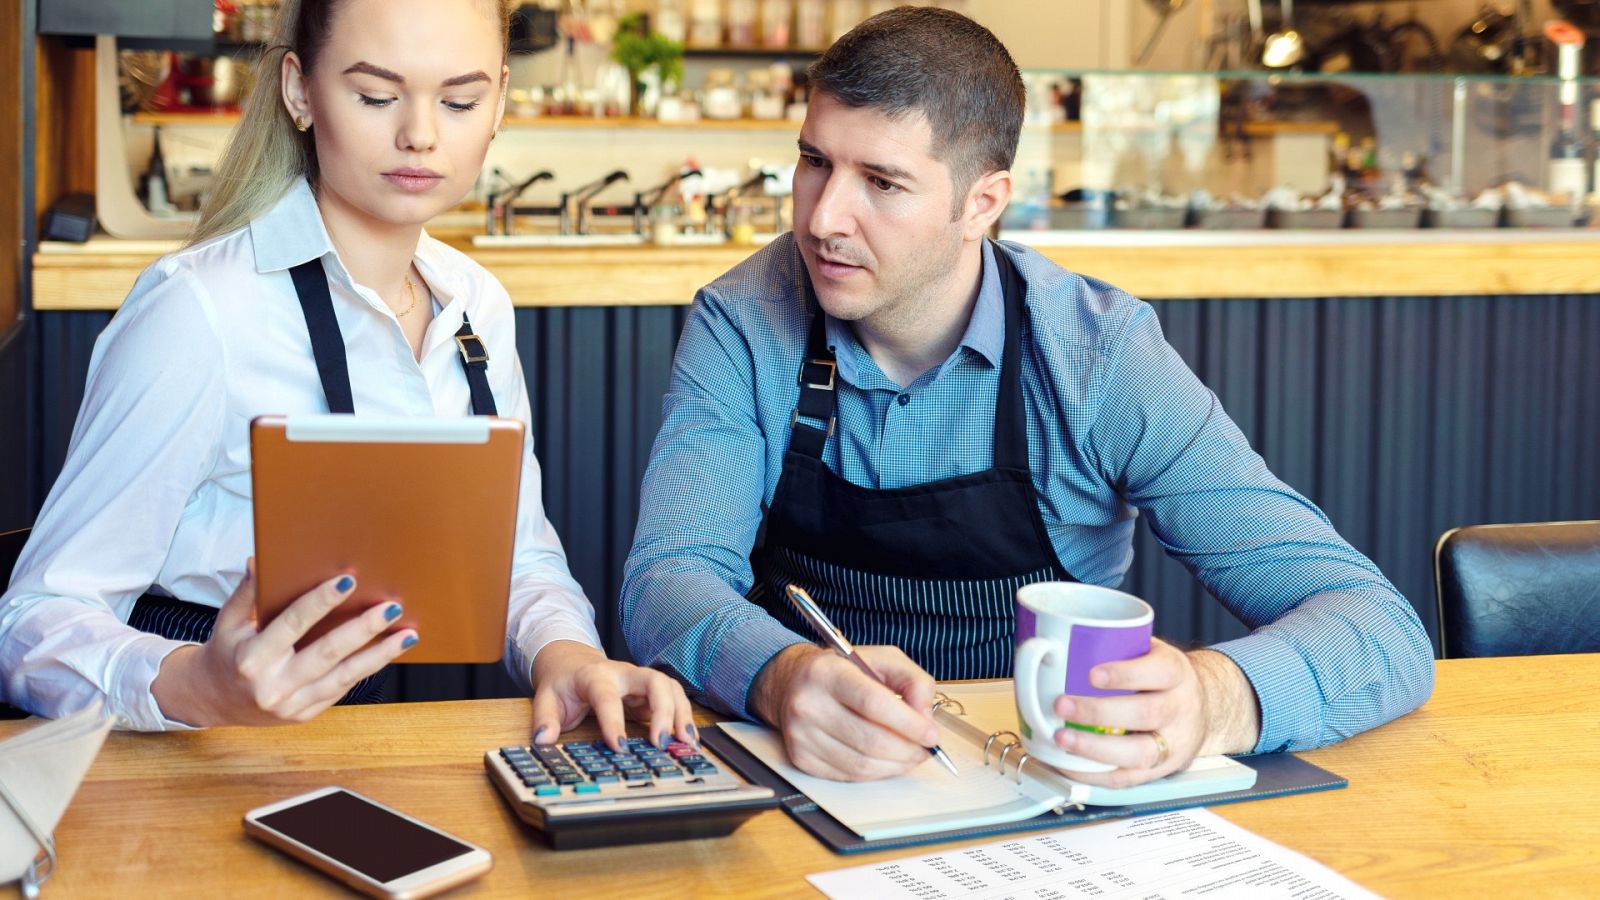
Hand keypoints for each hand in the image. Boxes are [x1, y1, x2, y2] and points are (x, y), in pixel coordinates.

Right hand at [152, 559, 416, 726]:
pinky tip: (388, 652)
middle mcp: (273, 685)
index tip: (349, 580)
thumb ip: (246, 593)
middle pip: (328, 652)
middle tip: (393, 607)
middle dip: (364, 629)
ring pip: (344, 677)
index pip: (293, 624)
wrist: (212, 700)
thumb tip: (258, 560)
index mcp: (252, 658)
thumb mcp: (228, 621)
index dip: (321, 601)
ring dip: (380, 654)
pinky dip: (366, 670)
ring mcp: (291, 704)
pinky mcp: (304, 715)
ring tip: (408, 635)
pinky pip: (341, 689)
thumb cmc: (226, 652)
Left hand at [529, 640, 693, 750]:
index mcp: (596, 676)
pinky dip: (684, 717)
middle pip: (654, 682)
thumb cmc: (563, 684)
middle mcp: (624, 674)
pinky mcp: (651, 692)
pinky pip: (674, 699)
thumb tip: (543, 740)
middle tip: (661, 743)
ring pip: (670, 687)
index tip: (620, 747)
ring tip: (687, 742)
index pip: (608, 697)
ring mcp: (641, 681)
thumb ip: (544, 719)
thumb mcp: (546, 698)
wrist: (573, 663)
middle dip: (663, 711)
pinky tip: (688, 739)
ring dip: (681, 714)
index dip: (614, 722)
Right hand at [750, 643, 938, 781]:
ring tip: (910, 755)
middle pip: (870, 740)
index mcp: (828, 673)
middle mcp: (808, 704)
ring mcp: (801, 735)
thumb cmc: (842, 670)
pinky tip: (885, 760)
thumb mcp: (882, 659)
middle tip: (926, 749)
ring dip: (896, 766)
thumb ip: (913, 681)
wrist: (791, 683)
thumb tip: (926, 717)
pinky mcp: (801, 758)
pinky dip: (876, 772)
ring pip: (862, 765)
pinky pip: (849, 775)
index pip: (873, 703)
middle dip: (908, 750)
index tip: (931, 735)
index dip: (908, 724)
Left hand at [1048, 640, 1259, 787]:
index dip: (1126, 674)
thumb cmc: (1160, 678)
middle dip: (1099, 713)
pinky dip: (1094, 775)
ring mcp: (1173, 743)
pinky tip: (1069, 764)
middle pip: (1146, 714)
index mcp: (1175, 672)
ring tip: (1062, 739)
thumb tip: (1052, 645)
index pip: (1158, 671)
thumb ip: (1114, 648)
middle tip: (1062, 705)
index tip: (1092, 673)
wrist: (1199, 708)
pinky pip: (1127, 779)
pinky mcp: (1160, 770)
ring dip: (1094, 748)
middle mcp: (1180, 708)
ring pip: (1138, 753)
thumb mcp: (1148, 652)